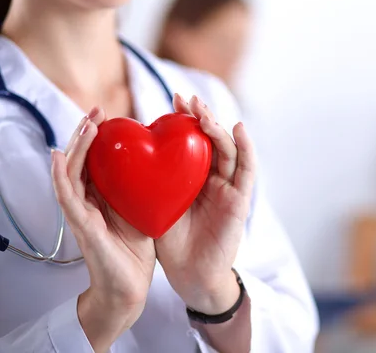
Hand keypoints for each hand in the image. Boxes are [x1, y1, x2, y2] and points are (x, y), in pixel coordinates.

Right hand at [51, 108, 155, 352]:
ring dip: (76, 146)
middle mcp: (88, 201)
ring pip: (71, 173)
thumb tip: (157, 163)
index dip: (99, 137)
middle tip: (97, 110)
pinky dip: (61, 176)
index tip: (110, 116)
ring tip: (85, 124)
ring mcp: (81, 213)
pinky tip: (59, 157)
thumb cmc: (136, 250)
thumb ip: (141, 188)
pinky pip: (67, 197)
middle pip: (81, 160)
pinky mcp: (82, 226)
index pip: (97, 160)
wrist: (130, 287)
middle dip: (86, 134)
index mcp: (103, 197)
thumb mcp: (142, 209)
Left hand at [155, 94, 255, 314]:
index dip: (185, 120)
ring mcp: (229, 188)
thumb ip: (153, 179)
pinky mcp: (240, 201)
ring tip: (202, 111)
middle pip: (211, 140)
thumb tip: (128, 152)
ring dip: (217, 127)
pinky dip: (246, 148)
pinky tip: (238, 128)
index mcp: (194, 178)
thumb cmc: (171, 243)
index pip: (193, 142)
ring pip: (229, 149)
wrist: (190, 276)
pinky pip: (247, 171)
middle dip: (200, 117)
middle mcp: (214, 179)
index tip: (172, 100)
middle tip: (185, 99)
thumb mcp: (157, 203)